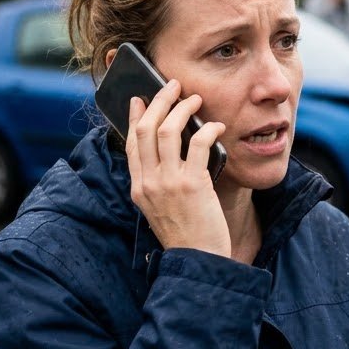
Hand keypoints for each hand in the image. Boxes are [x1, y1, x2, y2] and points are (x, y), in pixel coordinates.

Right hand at [126, 80, 230, 257]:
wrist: (198, 261)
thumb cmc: (187, 234)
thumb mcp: (162, 208)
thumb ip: (160, 181)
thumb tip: (172, 150)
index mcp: (138, 188)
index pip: (131, 143)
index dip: (135, 117)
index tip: (139, 99)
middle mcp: (148, 182)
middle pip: (146, 129)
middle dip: (159, 101)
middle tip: (173, 87)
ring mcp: (169, 183)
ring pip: (168, 130)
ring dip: (183, 109)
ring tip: (195, 99)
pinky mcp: (193, 185)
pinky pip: (199, 144)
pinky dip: (208, 129)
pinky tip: (217, 126)